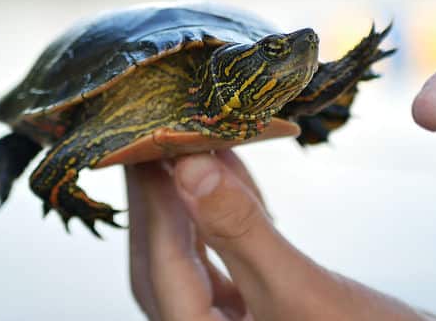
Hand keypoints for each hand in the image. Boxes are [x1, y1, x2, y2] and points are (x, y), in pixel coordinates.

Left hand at [125, 150, 432, 320]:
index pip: (160, 262)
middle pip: (168, 258)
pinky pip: (231, 257)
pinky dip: (228, 213)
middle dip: (159, 196)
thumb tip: (188, 164)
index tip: (139, 139)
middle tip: (148, 132)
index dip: (151, 197)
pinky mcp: (263, 313)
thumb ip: (238, 228)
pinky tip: (229, 170)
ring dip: (191, 199)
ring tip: (184, 140)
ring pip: (197, 254)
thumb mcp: (296, 288)